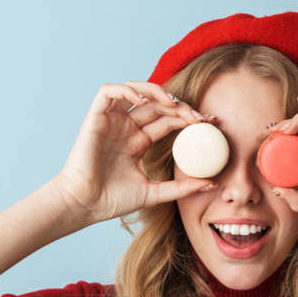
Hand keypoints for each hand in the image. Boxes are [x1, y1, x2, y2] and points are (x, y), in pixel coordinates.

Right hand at [51, 81, 215, 227]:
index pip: (168, 121)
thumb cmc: (113, 201)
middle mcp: (126, 128)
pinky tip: (144, 101)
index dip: (189, 118)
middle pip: (157, 106)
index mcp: (139, 142)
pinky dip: (127, 90)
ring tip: (174, 104)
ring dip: (156, 92)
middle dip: (180, 107)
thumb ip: (181, 187)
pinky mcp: (95, 118)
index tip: (210, 123)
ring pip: (136, 91)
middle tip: (199, 117)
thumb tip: (212, 183)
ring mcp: (111, 121)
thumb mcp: (155, 193)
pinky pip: (109, 92)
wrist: (85, 205)